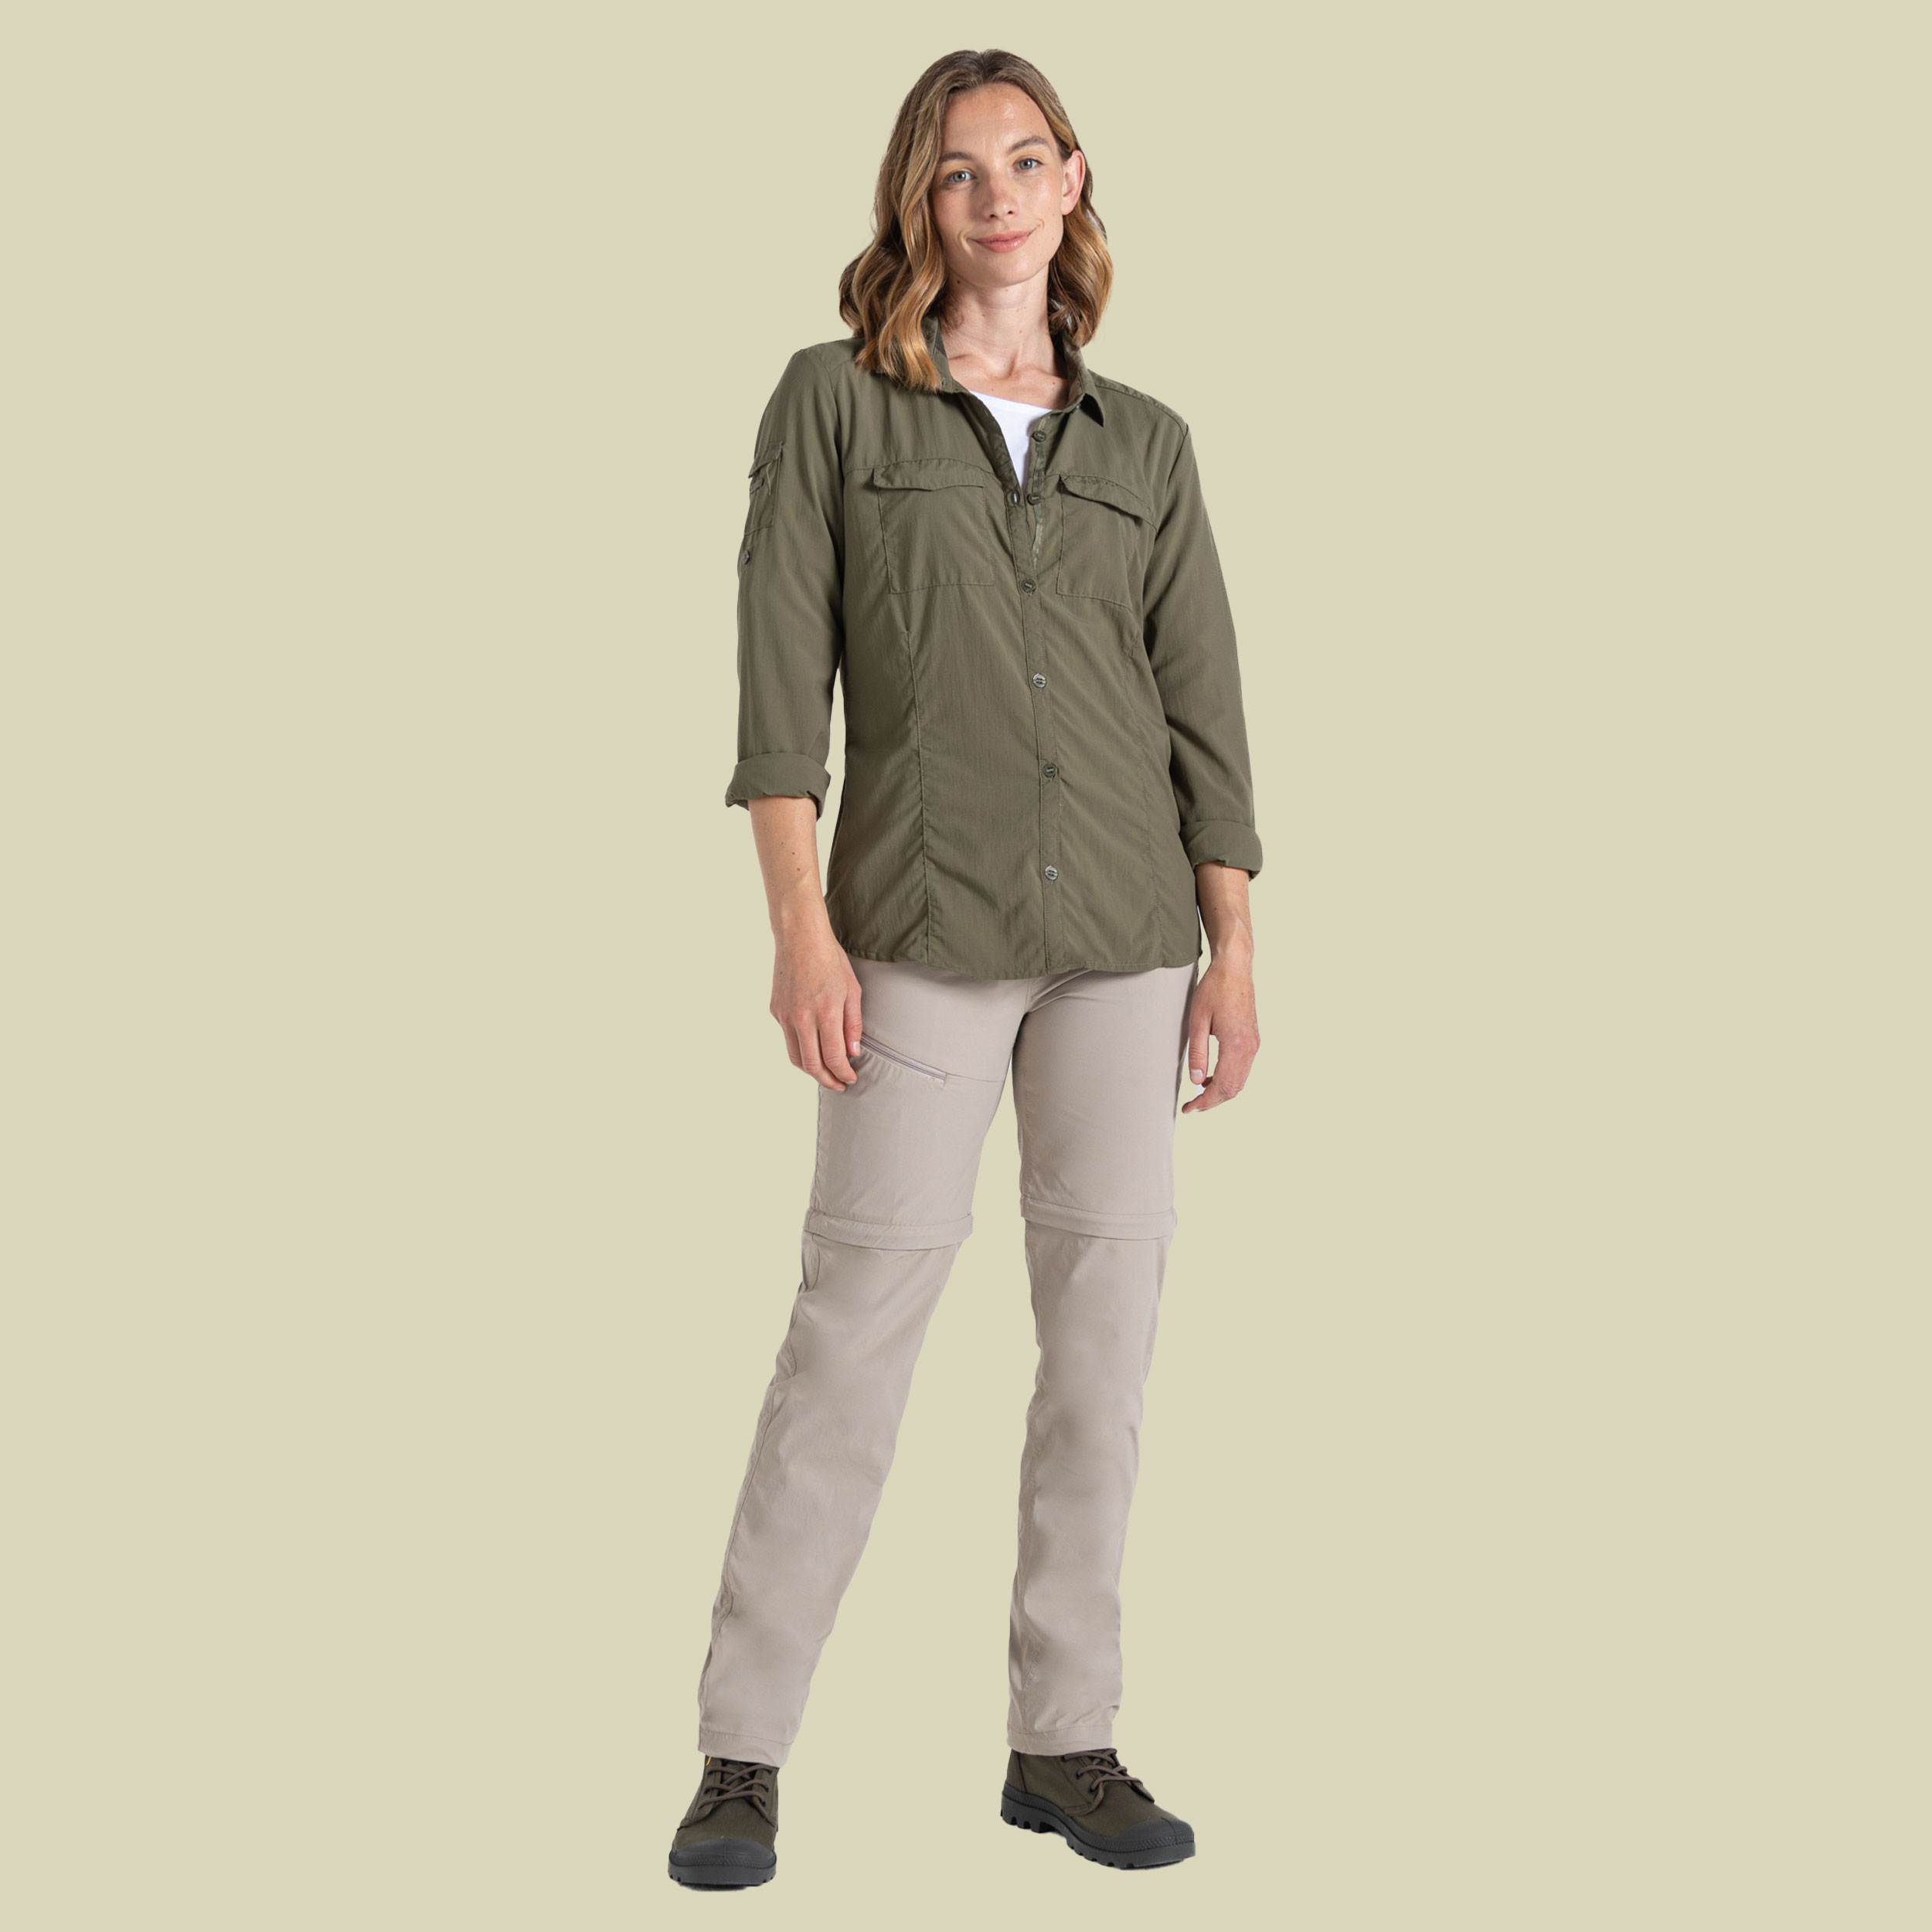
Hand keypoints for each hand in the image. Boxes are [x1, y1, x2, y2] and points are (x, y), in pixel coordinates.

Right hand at [771, 922, 862, 1090]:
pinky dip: (800, 1047)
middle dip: (827, 1080)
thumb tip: (853, 1052)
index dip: (843, 1074)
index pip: (834, 1058)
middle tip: (838, 1085)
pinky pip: (787, 1038)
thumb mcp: (852, 990)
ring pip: (796, 1056)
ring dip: (811, 1069)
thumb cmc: (830, 960)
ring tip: (824, 1072)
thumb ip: (853, 1024)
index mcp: (826, 1014)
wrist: (800, 938)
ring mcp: (785, 1016)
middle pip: (812, 1065)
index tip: (850, 1079)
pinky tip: (812, 1045)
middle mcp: (802, 1019)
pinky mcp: (775, 1011)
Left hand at [1181, 953, 1258, 1113]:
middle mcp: (1250, 1048)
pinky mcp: (1253, 1040)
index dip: (1205, 1103)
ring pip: (1240, 1081)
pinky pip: (1243, 1069)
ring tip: (1199, 1095)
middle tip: (1192, 1107)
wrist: (1235, 969)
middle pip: (1234, 1089)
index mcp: (1236, 1045)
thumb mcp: (1197, 1021)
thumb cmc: (1214, 990)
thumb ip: (1197, 1053)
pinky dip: (1228, 1079)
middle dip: (1212, 1102)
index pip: (1223, 1086)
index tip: (1189, 1110)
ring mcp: (1254, 1045)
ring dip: (1221, 1092)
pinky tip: (1211, 1077)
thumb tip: (1196, 1081)